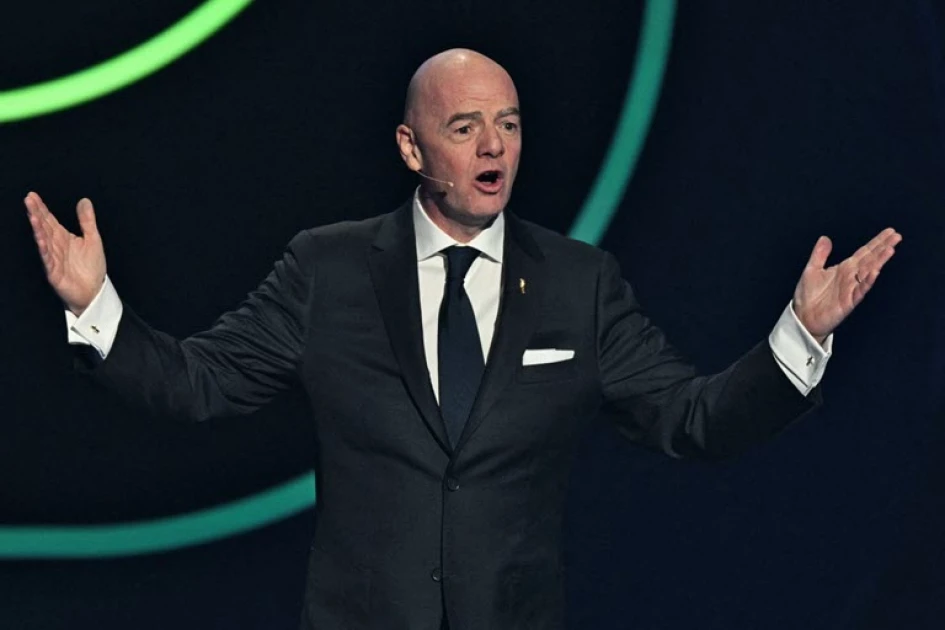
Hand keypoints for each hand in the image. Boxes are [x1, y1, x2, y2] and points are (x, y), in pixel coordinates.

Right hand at [24, 192, 106, 315]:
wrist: (94, 291)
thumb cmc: (91, 267)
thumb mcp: (93, 239)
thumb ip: (87, 221)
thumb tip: (84, 201)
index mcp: (63, 237)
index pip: (50, 220)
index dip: (42, 208)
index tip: (33, 195)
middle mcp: (56, 246)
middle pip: (44, 227)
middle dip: (36, 213)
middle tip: (28, 199)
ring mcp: (53, 258)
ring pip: (44, 240)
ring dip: (38, 229)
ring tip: (33, 215)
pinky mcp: (54, 272)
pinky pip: (48, 259)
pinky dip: (44, 248)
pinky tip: (41, 239)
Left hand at [793, 227, 901, 342]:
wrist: (803, 317)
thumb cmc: (808, 296)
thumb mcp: (811, 270)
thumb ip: (819, 254)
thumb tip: (825, 238)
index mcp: (844, 268)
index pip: (864, 252)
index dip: (876, 242)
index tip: (890, 232)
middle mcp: (851, 276)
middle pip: (870, 259)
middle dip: (883, 248)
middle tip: (897, 236)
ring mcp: (851, 288)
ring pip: (869, 272)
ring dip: (879, 261)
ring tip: (890, 249)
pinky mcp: (849, 301)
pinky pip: (860, 289)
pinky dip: (868, 280)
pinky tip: (875, 271)